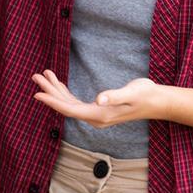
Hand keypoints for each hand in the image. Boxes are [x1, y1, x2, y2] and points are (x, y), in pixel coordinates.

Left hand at [32, 70, 163, 128]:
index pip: (70, 109)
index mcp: (100, 115)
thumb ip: (114, 96)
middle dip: (49, 92)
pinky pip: (76, 102)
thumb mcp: (131, 92)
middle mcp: (95, 118)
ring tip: (42, 75)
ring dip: (55, 90)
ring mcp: (96, 115)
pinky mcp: (98, 109)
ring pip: (69, 104)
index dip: (52, 102)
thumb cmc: (145, 95)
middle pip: (66, 106)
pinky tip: (57, 84)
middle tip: (35, 76)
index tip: (36, 94)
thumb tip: (99, 100)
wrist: (156, 102)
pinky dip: (65, 92)